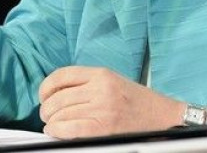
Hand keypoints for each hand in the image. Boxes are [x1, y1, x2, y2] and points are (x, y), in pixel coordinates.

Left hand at [38, 66, 185, 137]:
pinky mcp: (103, 128)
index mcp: (101, 74)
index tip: (44, 96)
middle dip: (47, 109)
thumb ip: (86, 83)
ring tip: (54, 125)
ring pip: (60, 114)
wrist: (162, 117)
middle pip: (57, 97)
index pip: (61, 75)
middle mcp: (100, 89)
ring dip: (51, 122)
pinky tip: (58, 132)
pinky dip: (57, 131)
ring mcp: (102, 109)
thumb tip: (55, 93)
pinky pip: (69, 129)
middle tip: (49, 115)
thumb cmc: (137, 102)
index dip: (46, 88)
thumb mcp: (112, 81)